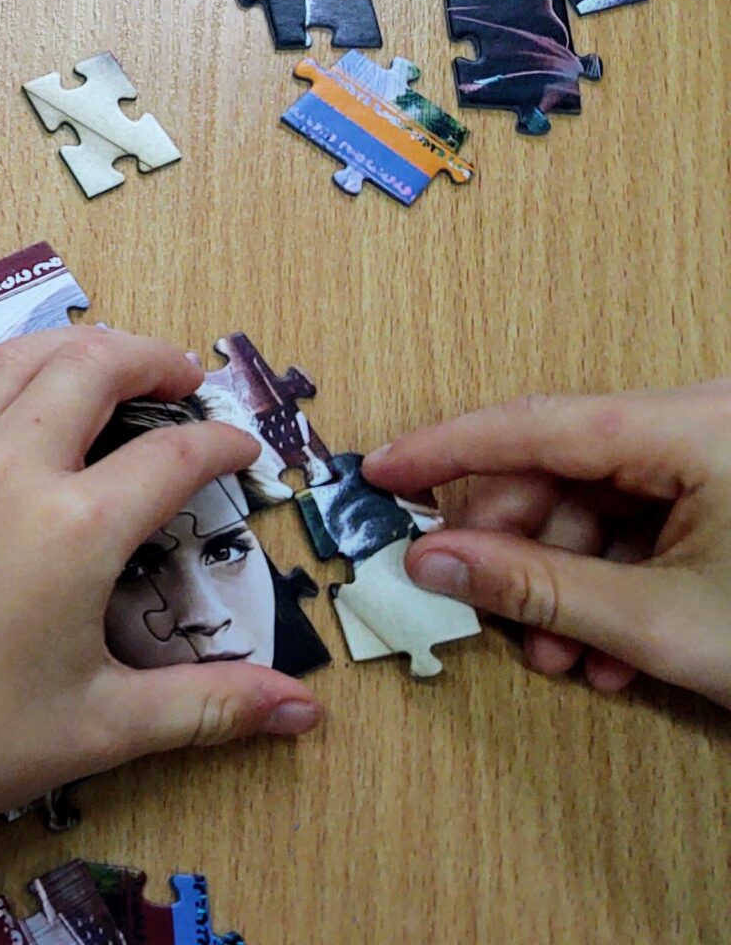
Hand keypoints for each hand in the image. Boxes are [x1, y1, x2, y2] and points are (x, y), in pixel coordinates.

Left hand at [0, 330, 320, 944]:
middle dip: (150, 358)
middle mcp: (4, 472)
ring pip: (9, 362)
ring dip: (68, 349)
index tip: (242, 450)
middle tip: (182, 377)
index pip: (172, 455)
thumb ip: (211, 707)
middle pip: (91, 367)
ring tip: (104, 361)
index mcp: (74, 528)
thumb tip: (305, 711)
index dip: (221, 443)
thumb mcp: (104, 727)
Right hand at [363, 383, 730, 706]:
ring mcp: (718, 453)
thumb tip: (431, 563)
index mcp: (696, 427)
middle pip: (563, 470)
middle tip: (482, 607)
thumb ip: (536, 587)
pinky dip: (615, 582)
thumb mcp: (659, 621)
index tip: (382, 474)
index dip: (449, 451)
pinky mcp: (727, 488)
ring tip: (564, 657)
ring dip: (566, 585)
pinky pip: (641, 521)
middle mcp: (706, 421)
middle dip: (521, 552)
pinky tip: (608, 649)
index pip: (539, 425)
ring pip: (597, 504)